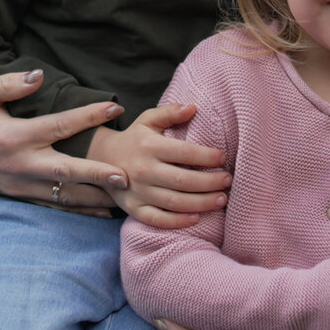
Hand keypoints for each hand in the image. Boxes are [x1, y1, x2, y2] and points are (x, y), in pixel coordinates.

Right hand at [0, 70, 124, 212]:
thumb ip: (8, 83)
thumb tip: (38, 75)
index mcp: (13, 136)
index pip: (58, 125)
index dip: (88, 116)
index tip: (116, 107)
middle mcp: (19, 163)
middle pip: (65, 171)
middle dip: (96, 174)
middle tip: (125, 177)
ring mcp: (19, 184)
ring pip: (63, 195)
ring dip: (94, 199)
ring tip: (125, 200)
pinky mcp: (19, 196)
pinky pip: (53, 207)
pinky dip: (79, 211)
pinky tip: (103, 214)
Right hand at [87, 104, 229, 228]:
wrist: (101, 159)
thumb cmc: (134, 139)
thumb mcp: (148, 120)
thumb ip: (170, 112)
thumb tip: (194, 107)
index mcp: (149, 147)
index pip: (185, 153)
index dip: (207, 157)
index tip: (223, 158)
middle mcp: (144, 170)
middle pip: (183, 181)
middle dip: (210, 183)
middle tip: (228, 181)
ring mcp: (138, 192)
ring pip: (175, 202)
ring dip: (202, 203)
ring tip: (222, 200)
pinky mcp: (134, 209)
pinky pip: (158, 219)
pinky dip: (178, 222)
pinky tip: (197, 218)